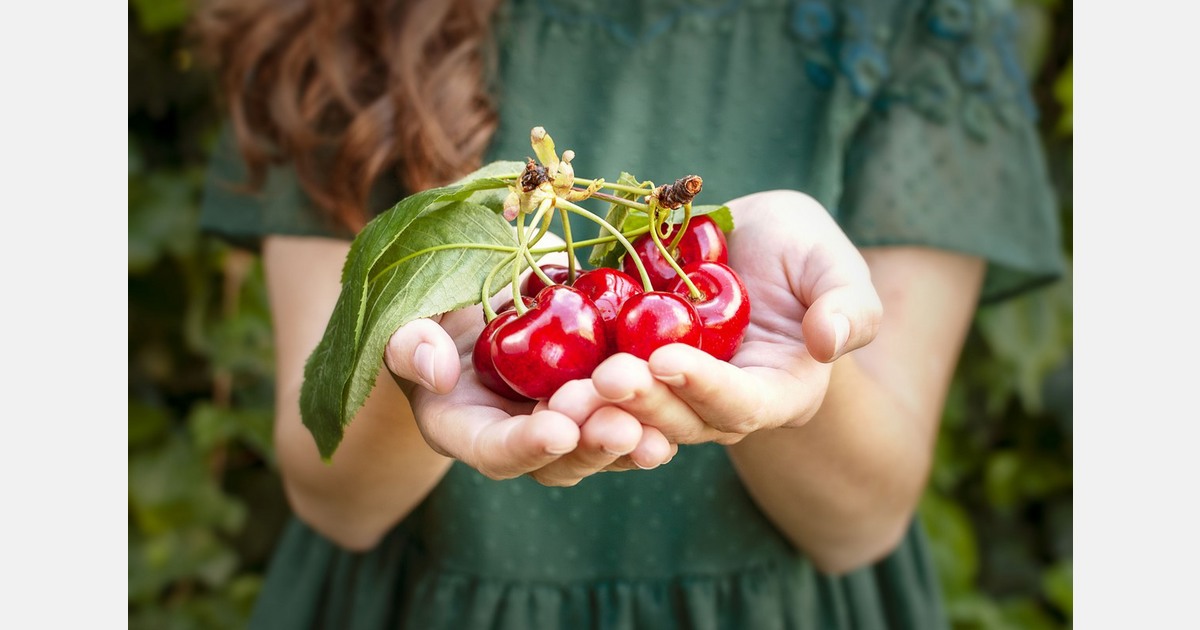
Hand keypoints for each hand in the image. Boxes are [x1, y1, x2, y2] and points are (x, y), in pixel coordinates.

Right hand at [382, 291, 676, 486]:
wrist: (474, 283)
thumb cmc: (429, 297)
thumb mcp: (409, 313)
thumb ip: (411, 343)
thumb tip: (437, 371)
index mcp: (462, 426)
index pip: (493, 452)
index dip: (525, 446)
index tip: (557, 430)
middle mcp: (517, 437)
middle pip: (558, 462)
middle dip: (591, 445)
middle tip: (621, 426)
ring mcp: (563, 420)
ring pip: (602, 447)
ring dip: (632, 439)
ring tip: (658, 429)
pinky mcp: (600, 397)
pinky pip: (632, 413)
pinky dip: (658, 409)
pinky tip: (684, 398)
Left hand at [548, 190, 882, 443]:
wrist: (746, 241)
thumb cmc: (802, 252)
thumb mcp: (836, 265)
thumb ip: (851, 305)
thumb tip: (830, 342)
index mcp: (778, 392)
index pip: (744, 404)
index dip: (707, 388)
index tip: (668, 359)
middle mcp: (719, 406)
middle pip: (681, 420)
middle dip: (642, 402)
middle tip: (603, 378)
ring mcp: (669, 394)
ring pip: (633, 413)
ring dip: (599, 407)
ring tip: (565, 390)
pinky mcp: (629, 370)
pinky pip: (598, 386)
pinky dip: (571, 382)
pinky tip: (539, 371)